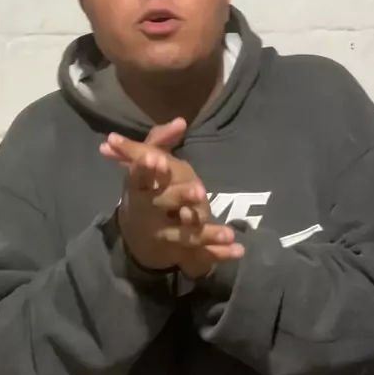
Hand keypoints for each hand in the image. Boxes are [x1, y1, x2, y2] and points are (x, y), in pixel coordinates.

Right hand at [100, 122, 244, 275]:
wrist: (135, 235)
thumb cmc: (144, 189)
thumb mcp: (145, 164)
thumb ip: (160, 140)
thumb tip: (181, 120)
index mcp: (137, 187)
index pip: (138, 176)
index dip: (146, 169)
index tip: (157, 160)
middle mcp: (147, 211)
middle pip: (162, 203)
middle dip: (179, 196)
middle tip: (199, 191)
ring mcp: (162, 233)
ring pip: (184, 234)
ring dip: (206, 233)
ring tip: (229, 233)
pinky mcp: (178, 251)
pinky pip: (200, 253)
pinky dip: (219, 254)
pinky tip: (239, 251)